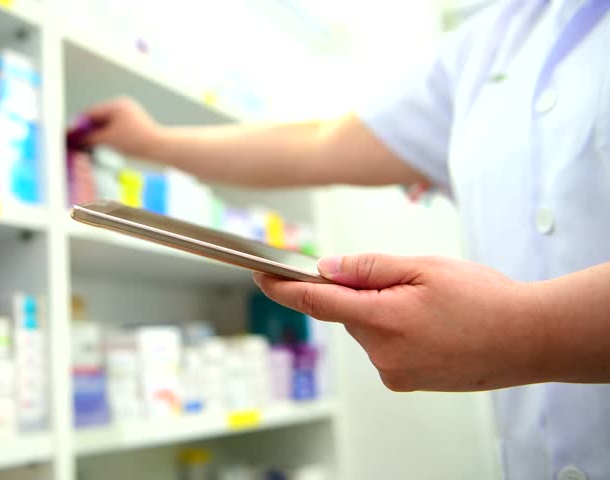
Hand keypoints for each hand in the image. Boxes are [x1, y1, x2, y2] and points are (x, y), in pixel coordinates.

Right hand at [78, 97, 161, 157]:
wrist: (158, 147)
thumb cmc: (136, 142)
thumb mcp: (108, 140)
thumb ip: (89, 138)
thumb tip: (75, 139)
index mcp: (116, 105)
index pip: (91, 112)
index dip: (78, 124)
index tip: (69, 133)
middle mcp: (121, 106)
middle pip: (97, 117)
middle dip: (86, 129)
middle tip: (75, 140)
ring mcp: (126, 114)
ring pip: (104, 124)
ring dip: (95, 133)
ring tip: (86, 144)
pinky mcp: (130, 124)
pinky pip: (112, 128)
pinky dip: (104, 135)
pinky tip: (98, 144)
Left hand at [253, 254, 546, 391]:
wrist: (530, 339)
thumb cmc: (485, 300)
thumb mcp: (423, 267)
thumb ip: (369, 267)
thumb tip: (328, 269)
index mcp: (383, 320)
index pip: (317, 303)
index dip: (283, 288)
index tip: (261, 275)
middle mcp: (382, 354)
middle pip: (347, 313)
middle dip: (361, 292)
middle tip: (404, 281)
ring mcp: (394, 372)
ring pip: (367, 329)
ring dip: (382, 312)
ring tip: (430, 306)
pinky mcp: (406, 381)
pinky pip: (384, 347)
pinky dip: (395, 330)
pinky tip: (431, 325)